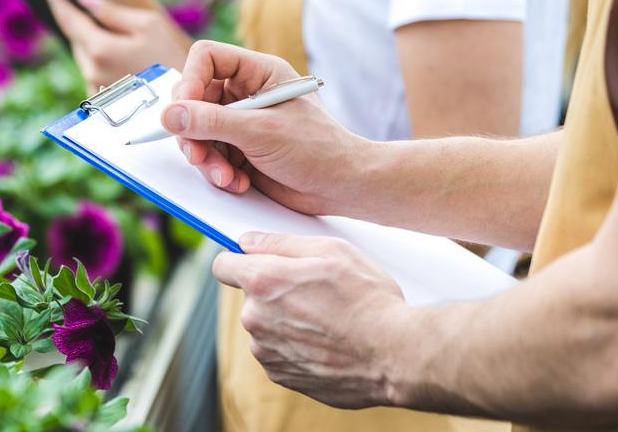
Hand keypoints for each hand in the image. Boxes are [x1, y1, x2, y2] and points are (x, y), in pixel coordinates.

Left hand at [47, 0, 191, 91]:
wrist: (183, 98)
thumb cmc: (170, 58)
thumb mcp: (147, 26)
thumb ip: (112, 12)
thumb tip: (85, 0)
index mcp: (101, 49)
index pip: (71, 22)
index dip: (60, 6)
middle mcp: (91, 72)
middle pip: (77, 41)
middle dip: (80, 26)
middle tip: (87, 14)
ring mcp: (95, 90)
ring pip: (84, 59)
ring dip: (91, 46)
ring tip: (111, 39)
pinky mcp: (101, 104)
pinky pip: (93, 75)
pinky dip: (99, 64)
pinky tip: (117, 61)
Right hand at [165, 40, 373, 215]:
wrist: (343, 187)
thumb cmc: (318, 150)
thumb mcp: (260, 132)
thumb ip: (211, 122)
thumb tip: (169, 116)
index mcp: (259, 73)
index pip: (207, 59)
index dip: (189, 82)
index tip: (182, 113)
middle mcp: (247, 93)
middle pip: (195, 99)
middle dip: (194, 132)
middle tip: (197, 156)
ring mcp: (242, 122)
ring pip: (198, 132)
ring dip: (206, 159)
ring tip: (225, 177)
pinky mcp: (240, 150)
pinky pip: (210, 156)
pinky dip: (217, 172)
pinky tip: (238, 183)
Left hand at [213, 232, 408, 408]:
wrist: (395, 355)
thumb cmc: (369, 300)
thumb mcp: (331, 251)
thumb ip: (281, 243)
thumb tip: (249, 241)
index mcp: (262, 282)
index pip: (222, 265)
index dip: (239, 261)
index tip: (255, 262)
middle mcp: (255, 319)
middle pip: (251, 298)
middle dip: (275, 292)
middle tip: (316, 291)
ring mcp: (267, 351)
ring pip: (267, 327)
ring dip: (287, 322)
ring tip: (328, 320)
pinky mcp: (282, 375)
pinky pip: (280, 353)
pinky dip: (298, 347)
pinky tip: (328, 342)